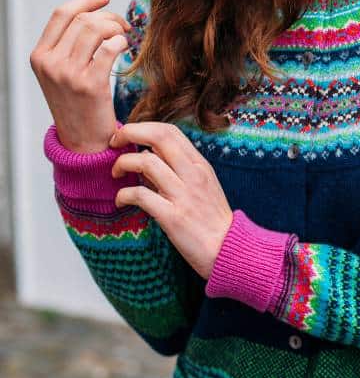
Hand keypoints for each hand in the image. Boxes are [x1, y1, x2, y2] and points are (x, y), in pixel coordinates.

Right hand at [30, 0, 131, 152]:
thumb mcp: (60, 73)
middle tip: (123, 27)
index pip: (61, 14)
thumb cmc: (78, 104)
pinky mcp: (90, 85)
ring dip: (117, 28)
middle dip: (108, 17)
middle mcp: (50, 63)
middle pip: (83, 19)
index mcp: (40, 56)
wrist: (83, 141)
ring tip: (124, 39)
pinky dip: (121, 43)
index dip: (86, 1)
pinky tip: (125, 49)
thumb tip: (94, 13)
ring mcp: (68, 74)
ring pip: (96, 29)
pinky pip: (109, 48)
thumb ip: (68, 45)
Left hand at [109, 121, 232, 280]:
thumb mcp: (202, 186)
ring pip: (146, 162)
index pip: (169, 131)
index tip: (127, 137)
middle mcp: (193, 174)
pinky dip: (124, 194)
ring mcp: (183, 195)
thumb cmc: (212, 220)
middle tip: (114, 143)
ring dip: (122, 163)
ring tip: (116, 174)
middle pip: (158, 136)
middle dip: (130, 133)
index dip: (143, 127)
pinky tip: (121, 201)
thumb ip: (178, 169)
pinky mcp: (173, 217)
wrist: (228, 250)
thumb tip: (147, 156)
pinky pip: (141, 195)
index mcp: (199, 165)